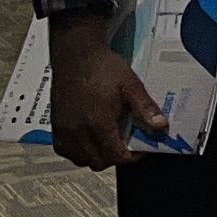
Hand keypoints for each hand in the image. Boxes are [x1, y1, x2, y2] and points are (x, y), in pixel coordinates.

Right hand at [47, 25, 165, 169]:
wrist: (76, 54)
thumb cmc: (101, 67)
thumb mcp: (131, 85)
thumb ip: (145, 108)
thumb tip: (160, 126)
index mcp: (98, 122)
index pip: (116, 156)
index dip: (131, 157)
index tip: (138, 150)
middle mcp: (79, 130)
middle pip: (99, 162)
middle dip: (115, 158)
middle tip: (124, 144)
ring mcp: (64, 129)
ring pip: (81, 159)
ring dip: (96, 156)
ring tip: (107, 141)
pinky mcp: (56, 125)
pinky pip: (65, 151)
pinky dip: (78, 151)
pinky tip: (88, 138)